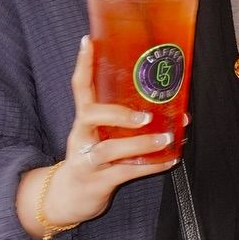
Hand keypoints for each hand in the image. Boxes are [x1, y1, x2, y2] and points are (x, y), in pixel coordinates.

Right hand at [16, 36, 184, 239]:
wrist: (68, 198)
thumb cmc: (93, 158)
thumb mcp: (101, 134)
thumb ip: (124, 118)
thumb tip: (169, 102)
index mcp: (83, 120)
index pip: (79, 87)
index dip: (83, 64)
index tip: (89, 41)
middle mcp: (82, 137)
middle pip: (90, 115)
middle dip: (119, 113)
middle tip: (146, 116)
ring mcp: (87, 161)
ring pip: (109, 149)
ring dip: (140, 144)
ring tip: (166, 138)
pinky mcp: (97, 182)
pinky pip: (125, 173)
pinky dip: (151, 166)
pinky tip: (170, 159)